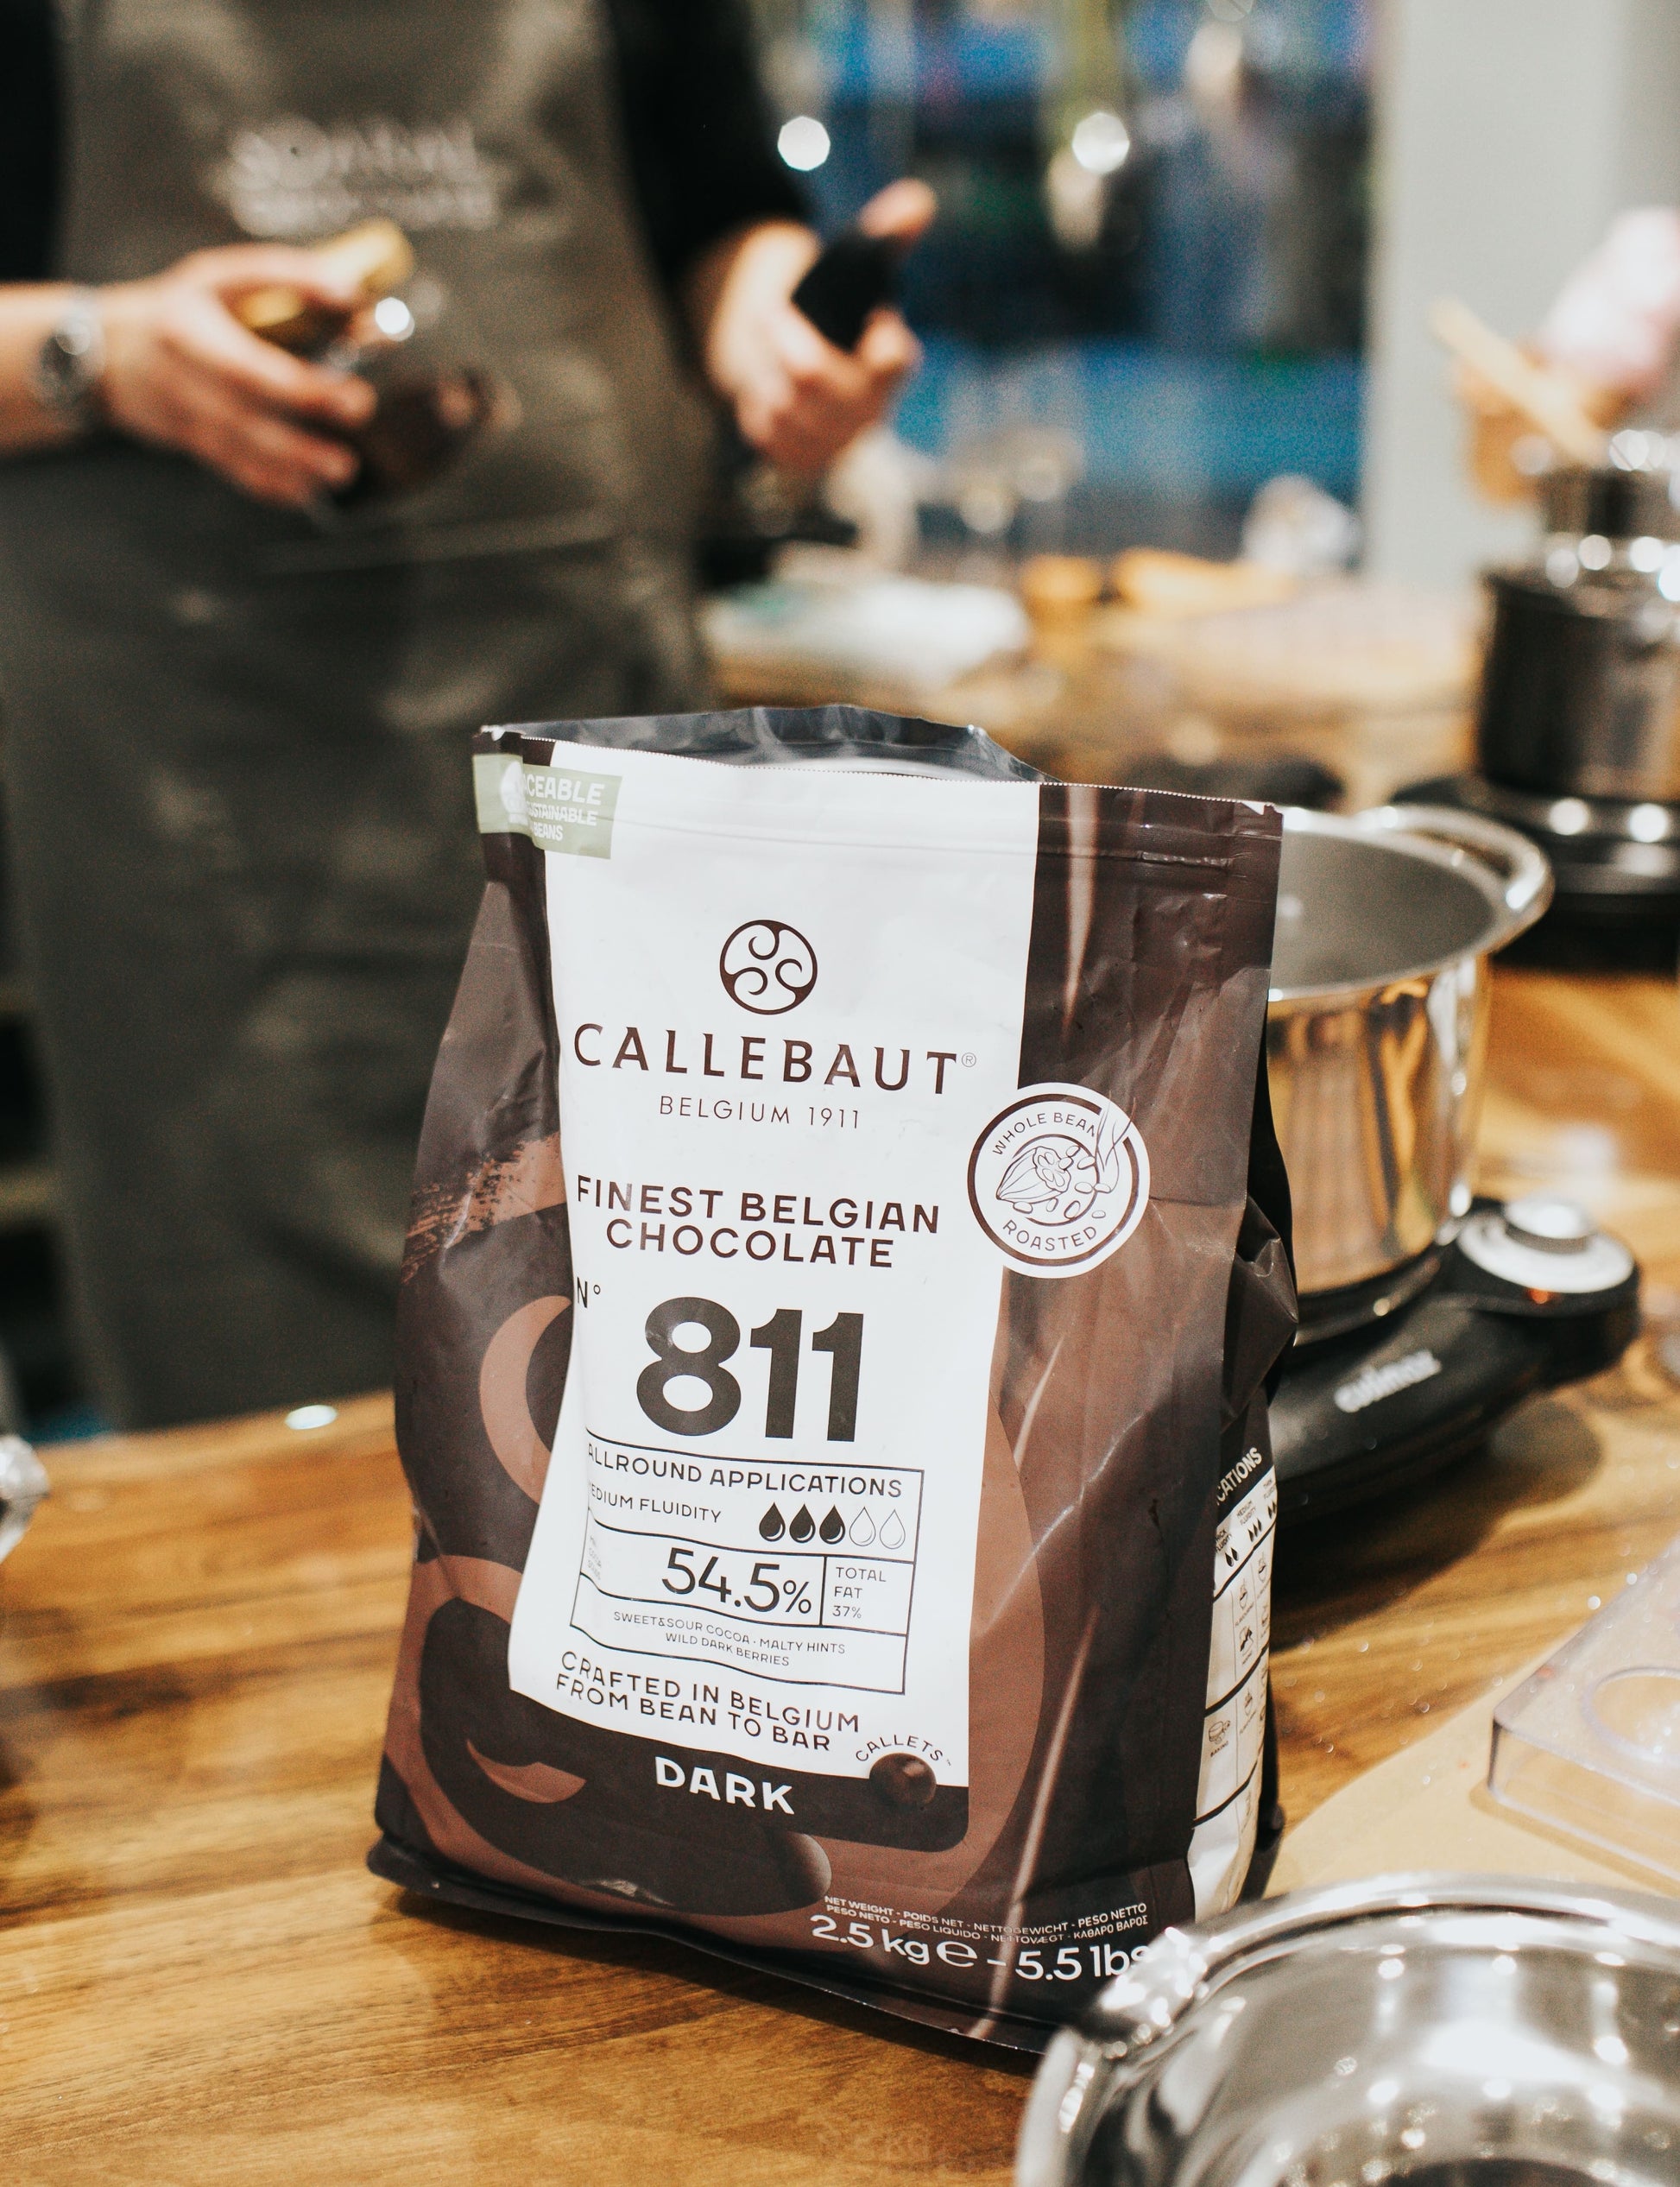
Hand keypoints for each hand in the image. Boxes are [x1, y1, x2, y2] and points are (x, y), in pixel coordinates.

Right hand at [97, 246, 377, 507]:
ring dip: (294, 472)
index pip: (251, 371)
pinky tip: (306, 490)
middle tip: (348, 457)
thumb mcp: (219, 277)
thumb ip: (284, 276)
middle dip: (302, 446)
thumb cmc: (177, 310)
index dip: (304, 390)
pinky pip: (235, 472)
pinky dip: (272, 487)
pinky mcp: (196, 445)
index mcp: (189, 334)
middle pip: (248, 423)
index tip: (352, 399)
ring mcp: (188, 421)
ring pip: (243, 456)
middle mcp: (186, 383)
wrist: (111, 353)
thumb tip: (349, 292)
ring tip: (340, 472)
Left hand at [695, 181, 934, 478]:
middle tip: (768, 315)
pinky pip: (768, 436)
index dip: (854, 334)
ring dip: (764, 376)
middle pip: (810, 377)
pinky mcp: (808, 460)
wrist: (792, 362)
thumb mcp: (854, 265)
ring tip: (769, 361)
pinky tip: (766, 393)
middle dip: (779, 341)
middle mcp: (873, 408)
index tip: (828, 311)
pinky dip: (756, 410)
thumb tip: (920, 199)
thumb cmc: (828, 309)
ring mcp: (841, 440)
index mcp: (892, 362)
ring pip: (783, 408)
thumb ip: (887, 233)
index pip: (891, 359)